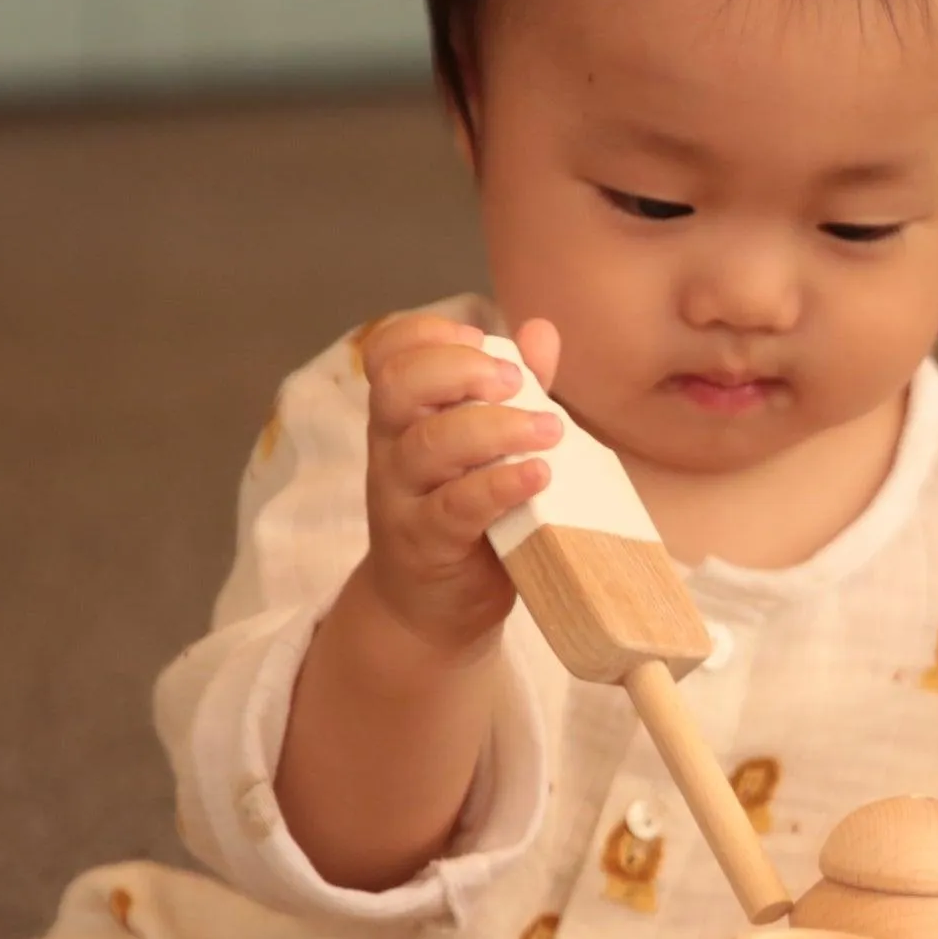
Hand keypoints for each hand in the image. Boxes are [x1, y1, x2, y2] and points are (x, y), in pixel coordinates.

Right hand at [353, 312, 564, 660]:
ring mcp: (402, 498)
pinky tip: (538, 475)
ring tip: (550, 429)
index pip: (387, 354)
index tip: (478, 337)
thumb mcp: (486, 449)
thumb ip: (514, 392)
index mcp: (404, 415)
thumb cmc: (464, 515)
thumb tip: (541, 332)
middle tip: (516, 381)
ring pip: (429, 446)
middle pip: (399, 387)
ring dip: (494, 428)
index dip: (425, 334)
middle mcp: (392, 448)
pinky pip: (454, 507)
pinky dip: (498, 486)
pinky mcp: (425, 544)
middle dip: (458, 369)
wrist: (429, 606)